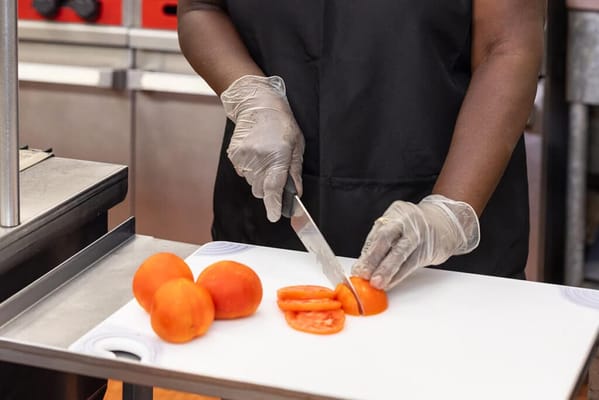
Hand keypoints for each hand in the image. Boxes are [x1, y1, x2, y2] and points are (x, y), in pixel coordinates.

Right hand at [221, 75, 304, 221]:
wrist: (257, 104)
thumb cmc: (281, 122)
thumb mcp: (297, 145)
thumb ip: (295, 171)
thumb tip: (296, 192)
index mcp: (278, 156)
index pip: (274, 188)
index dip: (274, 205)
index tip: (274, 216)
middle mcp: (259, 159)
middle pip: (261, 190)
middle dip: (269, 189)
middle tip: (276, 173)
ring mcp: (244, 157)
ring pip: (252, 183)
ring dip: (260, 179)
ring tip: (266, 159)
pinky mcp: (234, 155)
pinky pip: (243, 173)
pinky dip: (251, 170)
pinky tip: (257, 155)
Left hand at [351, 194, 479, 289]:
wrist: (446, 223)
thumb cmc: (416, 226)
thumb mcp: (397, 225)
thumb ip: (381, 241)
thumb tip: (363, 264)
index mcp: (396, 212)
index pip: (377, 233)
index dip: (366, 253)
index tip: (358, 268)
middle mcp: (407, 221)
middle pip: (386, 239)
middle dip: (373, 259)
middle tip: (364, 274)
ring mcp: (419, 234)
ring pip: (400, 253)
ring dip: (386, 271)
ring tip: (376, 283)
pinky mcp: (429, 248)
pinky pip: (411, 264)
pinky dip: (399, 275)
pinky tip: (390, 282)